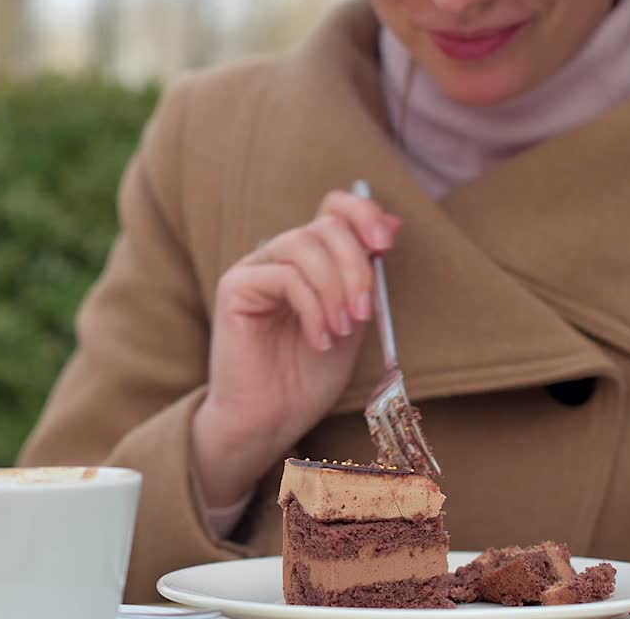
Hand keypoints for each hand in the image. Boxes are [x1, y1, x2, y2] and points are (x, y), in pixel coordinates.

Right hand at [193, 189, 400, 507]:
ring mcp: (254, 269)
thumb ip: (367, 277)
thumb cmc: (308, 377)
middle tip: (365, 313)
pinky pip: (284, 276)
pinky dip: (312, 308)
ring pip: (304, 245)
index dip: (363, 213)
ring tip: (341, 331)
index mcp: (309, 260)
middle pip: (325, 226)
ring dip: (335, 289)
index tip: (386, 243)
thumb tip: (394, 224)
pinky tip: (318, 339)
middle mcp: (279, 256)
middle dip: (357, 267)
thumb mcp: (354, 319)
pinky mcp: (235, 288)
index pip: (333, 208)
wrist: (270, 420)